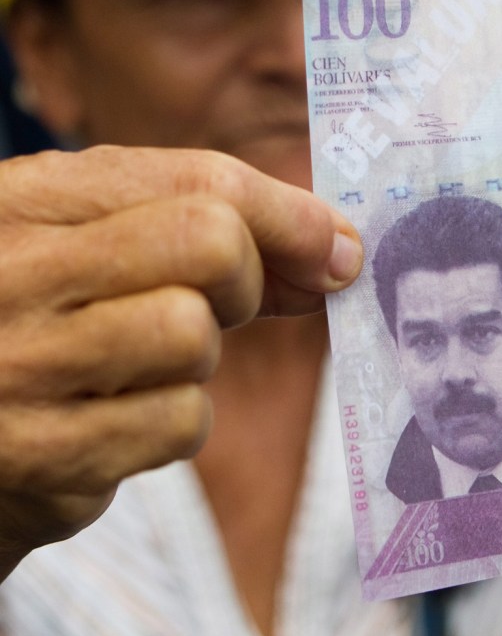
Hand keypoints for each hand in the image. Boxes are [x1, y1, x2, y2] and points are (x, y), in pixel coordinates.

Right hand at [0, 145, 361, 576]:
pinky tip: (120, 417)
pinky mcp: (44, 456)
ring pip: (195, 336)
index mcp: (30, 199)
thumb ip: (200, 233)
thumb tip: (335, 252)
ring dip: (199, 357)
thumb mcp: (93, 244)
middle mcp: (17, 272)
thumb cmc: (40, 323)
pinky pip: (180, 423)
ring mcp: (23, 366)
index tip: (336, 247)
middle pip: (212, 245)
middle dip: (247, 278)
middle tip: (223, 304)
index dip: (289, 214)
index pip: (198, 179)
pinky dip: (174, 422)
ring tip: (142, 363)